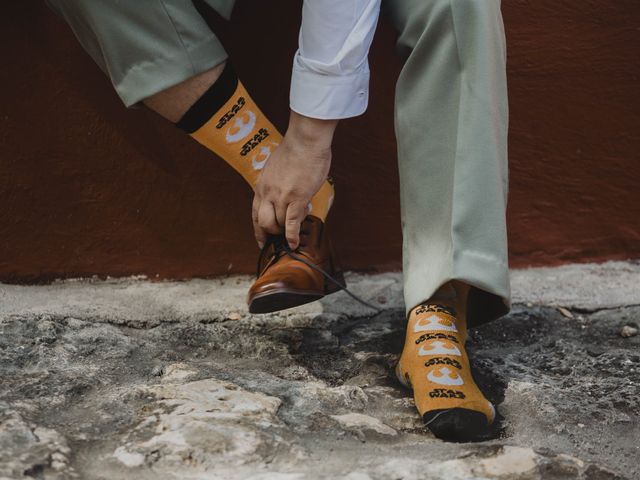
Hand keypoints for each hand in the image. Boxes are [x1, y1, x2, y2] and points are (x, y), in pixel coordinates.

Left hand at [253, 111, 336, 249]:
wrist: (305, 140)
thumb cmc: (296, 150)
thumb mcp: (277, 168)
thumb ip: (278, 183)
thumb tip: (287, 194)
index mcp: (262, 185)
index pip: (255, 214)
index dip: (259, 231)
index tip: (263, 240)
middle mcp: (267, 193)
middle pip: (263, 223)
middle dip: (272, 234)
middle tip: (282, 238)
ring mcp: (281, 197)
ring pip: (277, 225)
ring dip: (286, 230)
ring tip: (299, 222)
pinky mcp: (296, 199)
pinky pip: (291, 224)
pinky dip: (292, 236)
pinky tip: (294, 243)